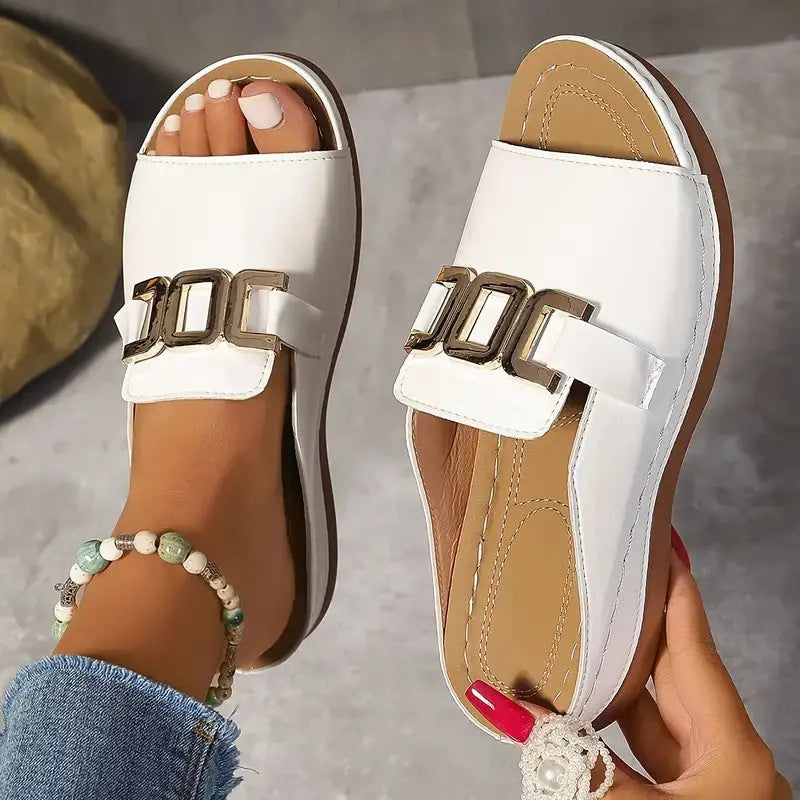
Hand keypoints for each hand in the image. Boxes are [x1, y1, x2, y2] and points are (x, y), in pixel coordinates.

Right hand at [466, 545, 790, 798]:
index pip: (693, 640)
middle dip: (629, 625)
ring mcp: (704, 779)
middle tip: (592, 580)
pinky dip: (606, 730)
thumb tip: (510, 713)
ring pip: (649, 711)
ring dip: (607, 680)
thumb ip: (578, 768)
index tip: (660, 536)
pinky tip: (572, 715)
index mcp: (730, 742)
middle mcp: (721, 750)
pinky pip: (641, 749)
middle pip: (667, 668)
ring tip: (566, 639)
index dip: (675, 585)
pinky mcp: (684, 798)